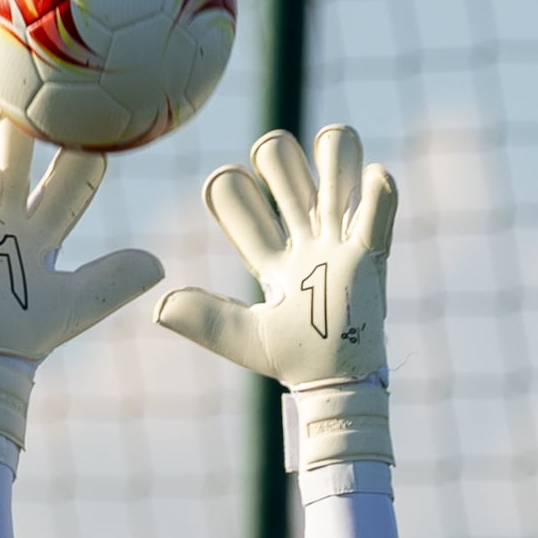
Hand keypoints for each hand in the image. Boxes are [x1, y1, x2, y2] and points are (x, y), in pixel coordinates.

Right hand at [0, 100, 163, 452]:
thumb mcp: (84, 300)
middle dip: (22, 130)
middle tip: (32, 93)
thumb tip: (158, 263)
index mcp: (44, 225)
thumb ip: (116, 279)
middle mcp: (10, 215)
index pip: (68, 183)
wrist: (0, 360)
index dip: (84, 160)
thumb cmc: (38, 330)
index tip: (103, 125)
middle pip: (17, 161)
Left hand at [157, 124, 400, 472]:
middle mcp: (301, 238)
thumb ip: (204, 319)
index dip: (230, 189)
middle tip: (280, 176)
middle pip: (285, 170)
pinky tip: (372, 177)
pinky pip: (378, 207)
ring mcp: (337, 241)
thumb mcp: (243, 338)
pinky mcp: (370, 252)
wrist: (337, 382)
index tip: (224, 191)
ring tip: (330, 158)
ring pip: (334, 172)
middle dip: (279, 160)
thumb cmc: (292, 360)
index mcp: (267, 254)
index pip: (241, 200)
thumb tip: (159, 306)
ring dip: (332, 155)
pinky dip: (377, 188)